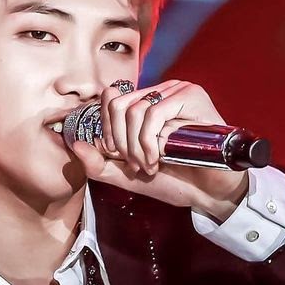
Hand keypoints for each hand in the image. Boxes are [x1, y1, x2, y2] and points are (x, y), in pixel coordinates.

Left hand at [70, 79, 248, 221]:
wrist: (209, 193)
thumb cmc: (174, 181)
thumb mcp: (127, 175)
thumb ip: (98, 164)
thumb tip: (75, 145)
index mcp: (145, 104)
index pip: (110, 99)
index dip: (108, 131)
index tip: (121, 157)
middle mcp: (160, 92)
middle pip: (118, 104)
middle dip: (121, 142)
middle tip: (136, 165)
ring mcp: (177, 91)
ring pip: (135, 110)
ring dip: (137, 147)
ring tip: (151, 165)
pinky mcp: (191, 97)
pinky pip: (155, 114)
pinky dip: (150, 143)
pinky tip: (160, 159)